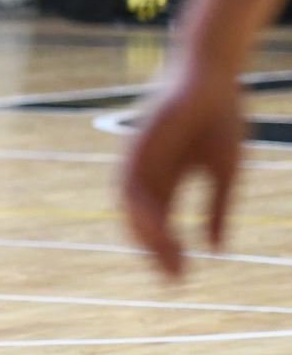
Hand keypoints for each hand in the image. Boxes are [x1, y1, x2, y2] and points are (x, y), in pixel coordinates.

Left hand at [119, 59, 244, 280]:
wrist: (210, 76)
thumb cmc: (220, 119)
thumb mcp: (224, 172)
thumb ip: (217, 210)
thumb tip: (216, 250)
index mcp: (167, 180)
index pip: (161, 224)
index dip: (169, 251)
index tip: (181, 277)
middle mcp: (148, 174)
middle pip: (143, 222)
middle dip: (155, 251)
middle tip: (172, 278)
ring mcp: (138, 161)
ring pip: (131, 208)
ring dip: (145, 236)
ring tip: (165, 260)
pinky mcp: (134, 147)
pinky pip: (129, 184)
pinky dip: (138, 208)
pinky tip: (154, 228)